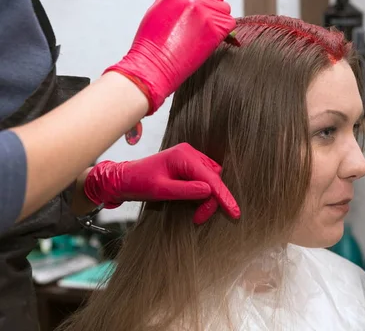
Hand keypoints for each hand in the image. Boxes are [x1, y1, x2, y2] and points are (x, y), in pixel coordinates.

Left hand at [84, 143, 239, 223]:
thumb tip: (209, 192)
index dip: (223, 196)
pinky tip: (196, 202)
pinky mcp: (187, 164)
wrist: (123, 179)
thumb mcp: (160, 191)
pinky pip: (204, 177)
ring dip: (208, 197)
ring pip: (211, 178)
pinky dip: (204, 191)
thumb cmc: (138, 184)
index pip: (211, 178)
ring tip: (197, 213)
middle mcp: (190, 153)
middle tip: (199, 218)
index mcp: (183, 156)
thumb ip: (186, 191)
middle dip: (212, 200)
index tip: (234, 213)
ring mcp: (189, 157)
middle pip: (213, 178)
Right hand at [103, 0, 235, 114]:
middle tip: (201, 17)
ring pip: (225, 9)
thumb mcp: (157, 8)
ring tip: (203, 29)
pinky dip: (224, 29)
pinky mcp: (217, 32)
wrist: (155, 65)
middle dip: (211, 2)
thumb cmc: (152, 41)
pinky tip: (211, 35)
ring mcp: (209, 16)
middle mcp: (198, 0)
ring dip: (218, 16)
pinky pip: (230, 24)